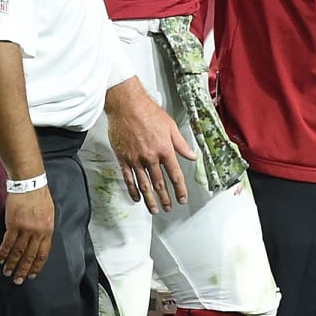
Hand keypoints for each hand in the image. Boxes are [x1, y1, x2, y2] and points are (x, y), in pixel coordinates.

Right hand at [0, 183, 54, 283]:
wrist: (30, 183)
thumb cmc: (40, 196)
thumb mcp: (49, 214)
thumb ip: (45, 229)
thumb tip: (40, 241)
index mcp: (48, 230)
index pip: (43, 253)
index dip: (37, 266)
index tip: (32, 275)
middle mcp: (38, 232)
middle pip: (30, 256)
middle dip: (23, 270)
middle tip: (18, 280)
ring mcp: (26, 229)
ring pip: (18, 252)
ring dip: (12, 264)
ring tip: (7, 272)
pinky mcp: (14, 225)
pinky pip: (8, 243)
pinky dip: (4, 253)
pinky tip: (0, 259)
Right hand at [105, 77, 190, 212]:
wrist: (126, 105)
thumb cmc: (149, 112)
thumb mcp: (171, 126)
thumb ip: (182, 144)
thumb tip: (193, 157)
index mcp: (165, 150)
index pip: (175, 175)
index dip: (180, 189)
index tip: (182, 198)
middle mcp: (151, 157)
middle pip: (159, 183)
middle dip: (165, 198)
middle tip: (168, 208)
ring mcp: (136, 159)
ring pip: (144, 185)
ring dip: (150, 199)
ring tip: (154, 210)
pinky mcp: (123, 158)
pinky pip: (128, 178)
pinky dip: (133, 190)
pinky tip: (136, 198)